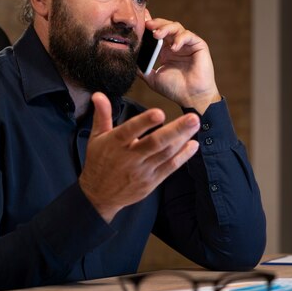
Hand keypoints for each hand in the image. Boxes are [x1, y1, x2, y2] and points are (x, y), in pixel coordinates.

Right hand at [79, 92, 200, 221]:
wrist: (99, 195)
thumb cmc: (99, 162)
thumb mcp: (96, 138)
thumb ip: (102, 115)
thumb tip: (98, 94)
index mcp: (115, 143)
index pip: (130, 130)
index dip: (144, 122)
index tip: (159, 112)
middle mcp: (130, 157)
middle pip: (155, 142)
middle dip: (176, 130)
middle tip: (193, 118)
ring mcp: (143, 170)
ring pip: (166, 154)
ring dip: (182, 139)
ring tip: (195, 125)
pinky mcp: (152, 181)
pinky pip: (170, 167)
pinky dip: (183, 156)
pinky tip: (193, 145)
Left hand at [139, 14, 220, 113]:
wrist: (192, 98)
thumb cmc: (175, 89)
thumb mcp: (153, 78)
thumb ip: (142, 69)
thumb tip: (128, 62)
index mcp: (166, 51)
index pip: (157, 33)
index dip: (150, 26)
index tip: (139, 24)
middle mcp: (176, 45)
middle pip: (166, 26)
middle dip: (156, 24)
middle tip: (147, 25)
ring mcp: (187, 45)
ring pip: (177, 27)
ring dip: (166, 28)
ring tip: (157, 34)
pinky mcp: (199, 46)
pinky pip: (189, 35)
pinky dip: (180, 38)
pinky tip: (174, 47)